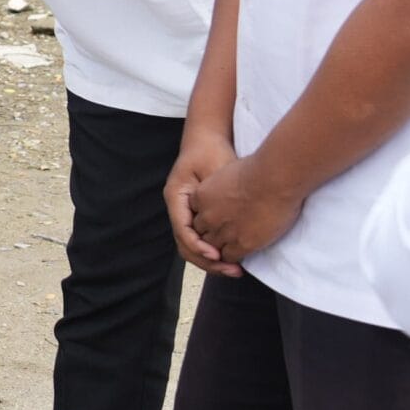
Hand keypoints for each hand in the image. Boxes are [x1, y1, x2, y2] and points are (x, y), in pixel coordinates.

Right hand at [165, 130, 242, 276]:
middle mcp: (176, 208)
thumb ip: (218, 195)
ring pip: (191, 247)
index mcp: (176, 196)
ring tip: (233, 270)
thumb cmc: (211, 151)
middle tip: (230, 270)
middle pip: (185, 245)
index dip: (199, 246)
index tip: (218, 255)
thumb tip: (226, 223)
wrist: (207, 139)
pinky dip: (213, 251)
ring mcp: (184, 213)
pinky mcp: (195, 216)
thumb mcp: (216, 169)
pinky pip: (200, 240)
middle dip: (206, 261)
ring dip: (210, 261)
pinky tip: (231, 258)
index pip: (183, 230)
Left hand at [187, 152, 304, 269]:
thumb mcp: (230, 171)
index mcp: (202, 196)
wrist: (275, 178)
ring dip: (222, 250)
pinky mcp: (242, 244)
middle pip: (202, 234)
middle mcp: (208, 216)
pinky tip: (243, 251)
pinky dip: (234, 258)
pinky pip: (230, 257)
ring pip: (214, 249)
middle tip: (225, 237)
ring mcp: (223, 232)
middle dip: (212, 236)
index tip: (219, 218)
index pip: (196, 214)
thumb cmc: (259, 168)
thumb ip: (224, 186)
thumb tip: (232, 190)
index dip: (208, 219)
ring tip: (235, 247)